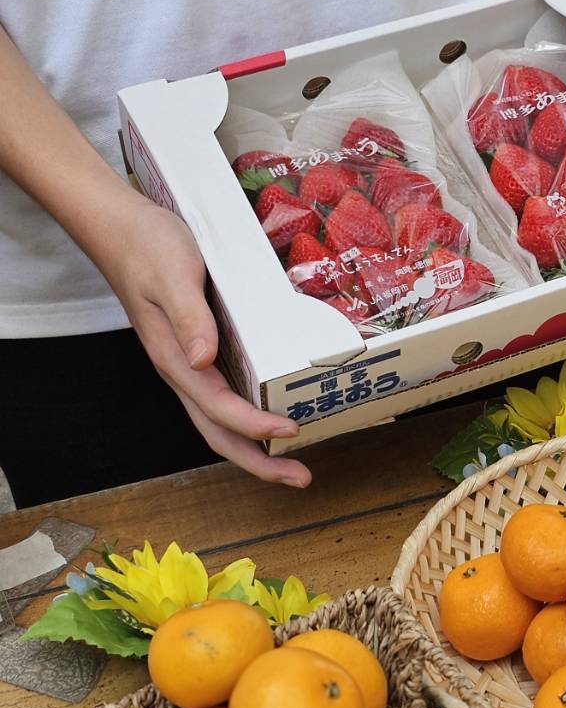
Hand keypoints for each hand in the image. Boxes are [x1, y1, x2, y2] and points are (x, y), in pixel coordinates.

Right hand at [92, 195, 312, 487]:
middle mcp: (182, 371)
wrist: (121, 228)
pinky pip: (225, 396)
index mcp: (175, 359)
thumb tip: (201, 361)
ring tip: (293, 462)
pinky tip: (275, 414)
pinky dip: (251, 417)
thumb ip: (189, 318)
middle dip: (259, 463)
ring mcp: (189, 364)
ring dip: (256, 447)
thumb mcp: (174, 276)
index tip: (292, 430)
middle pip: (218, 433)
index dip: (255, 426)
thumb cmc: (148, 247)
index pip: (219, 408)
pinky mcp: (197, 351)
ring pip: (221, 421)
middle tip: (302, 479)